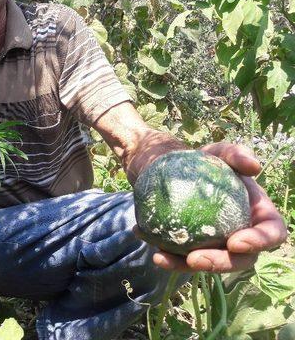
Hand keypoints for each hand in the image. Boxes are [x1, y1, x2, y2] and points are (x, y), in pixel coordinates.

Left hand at [151, 142, 286, 272]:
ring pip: (206, 263)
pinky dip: (165, 254)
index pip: (271, 232)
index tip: (235, 242)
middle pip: (240, 259)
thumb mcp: (217, 152)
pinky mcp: (192, 247)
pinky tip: (147, 244)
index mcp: (258, 214)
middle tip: (194, 259)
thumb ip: (235, 153)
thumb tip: (253, 166)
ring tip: (161, 257)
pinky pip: (180, 257)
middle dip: (219, 264)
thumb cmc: (201, 160)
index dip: (259, 242)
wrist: (170, 168)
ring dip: (183, 266)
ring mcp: (216, 244)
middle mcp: (242, 234)